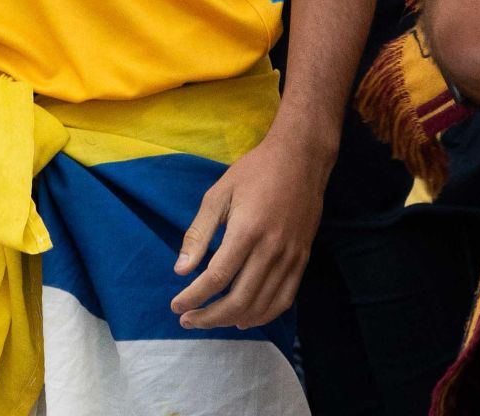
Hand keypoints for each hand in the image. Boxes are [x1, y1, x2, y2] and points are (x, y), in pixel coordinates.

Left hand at [170, 124, 330, 330]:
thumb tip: (180, 271)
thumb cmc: (254, 172)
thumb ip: (199, 233)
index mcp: (247, 230)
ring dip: (232, 320)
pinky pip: (284, 300)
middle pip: (238, 300)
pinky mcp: (302, 261)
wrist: (300, 159)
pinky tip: (244, 319)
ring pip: (260, 305)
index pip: (217, 277)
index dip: (194, 297)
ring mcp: (290, 258)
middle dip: (209, 317)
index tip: (177, 306)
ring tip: (210, 320)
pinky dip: (263, 316)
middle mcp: (271, 250)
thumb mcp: (219, 193)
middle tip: (188, 320)